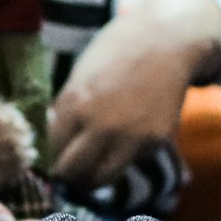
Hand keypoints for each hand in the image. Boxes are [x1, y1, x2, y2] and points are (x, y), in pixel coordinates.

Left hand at [48, 0, 220, 187]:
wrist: (169, 41)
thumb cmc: (119, 51)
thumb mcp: (81, 74)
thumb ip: (67, 108)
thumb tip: (52, 142)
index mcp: (74, 103)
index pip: (51, 148)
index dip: (51, 155)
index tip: (56, 156)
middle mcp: (100, 124)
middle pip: (71, 171)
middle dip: (68, 174)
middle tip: (71, 171)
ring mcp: (129, 135)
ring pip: (101, 179)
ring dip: (93, 179)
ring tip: (93, 171)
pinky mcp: (154, 141)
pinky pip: (129, 163)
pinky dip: (122, 159)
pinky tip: (124, 143)